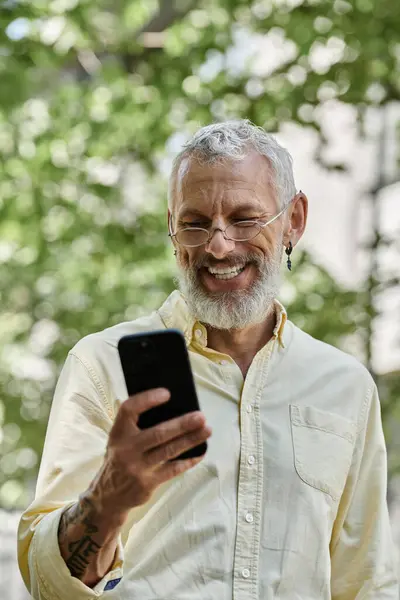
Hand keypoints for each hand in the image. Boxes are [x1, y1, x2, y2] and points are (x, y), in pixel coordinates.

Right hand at [88, 388, 211, 518]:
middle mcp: (126, 449)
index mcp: (118, 433)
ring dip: (191, 440)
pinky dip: (189, 460)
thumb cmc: (121, 457)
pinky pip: (173, 469)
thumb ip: (136, 425)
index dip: (147, 399)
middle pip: (158, 433)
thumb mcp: (119, 439)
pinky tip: (201, 451)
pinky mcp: (148, 483)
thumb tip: (171, 407)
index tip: (166, 393)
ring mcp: (137, 467)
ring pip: (169, 451)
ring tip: (207, 430)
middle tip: (201, 416)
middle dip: (182, 424)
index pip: (129, 410)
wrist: (108, 495)